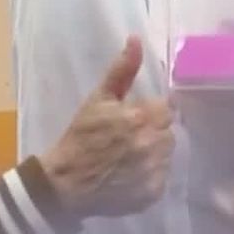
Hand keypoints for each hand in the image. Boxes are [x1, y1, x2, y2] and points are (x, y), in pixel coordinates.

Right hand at [39, 36, 174, 217]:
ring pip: (167, 154)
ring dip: (154, 152)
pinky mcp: (152, 193)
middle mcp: (151, 144)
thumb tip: (136, 39)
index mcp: (140, 118)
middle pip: (168, 131)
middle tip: (131, 136)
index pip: (166, 108)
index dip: (152, 111)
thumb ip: (121, 69)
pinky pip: (162, 178)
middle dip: (153, 130)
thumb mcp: (98, 98)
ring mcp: (153, 171)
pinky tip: (131, 173)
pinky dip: (150, 175)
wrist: (65, 182)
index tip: (138, 117)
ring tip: (130, 155)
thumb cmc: (81, 136)